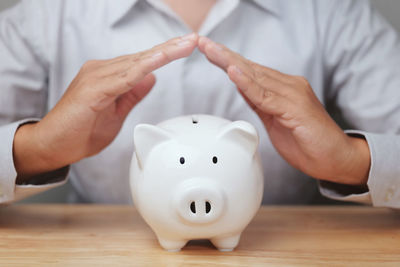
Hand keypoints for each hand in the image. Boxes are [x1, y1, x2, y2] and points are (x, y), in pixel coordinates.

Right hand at [13, 33, 198, 180]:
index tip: (186, 47)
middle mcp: (102, 71)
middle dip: (171, 48)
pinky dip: (144, 67)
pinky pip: (124, 77)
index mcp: (108, 76)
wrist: (52, 146)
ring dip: (163, 53)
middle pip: (143, 57)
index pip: (143, 62)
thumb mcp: (117, 113)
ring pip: (137, 62)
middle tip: (194, 39)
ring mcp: (96, 77)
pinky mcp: (93, 89)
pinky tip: (160, 59)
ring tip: (186, 44)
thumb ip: (132, 94)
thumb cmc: (80, 131)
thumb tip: (152, 79)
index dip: (165, 54)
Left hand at [198, 37, 369, 184]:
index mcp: (281, 89)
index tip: (209, 51)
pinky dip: (247, 83)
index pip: (250, 71)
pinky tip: (233, 71)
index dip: (228, 61)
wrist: (335, 158)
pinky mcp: (295, 108)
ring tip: (211, 50)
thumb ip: (260, 102)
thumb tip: (242, 86)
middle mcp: (288, 86)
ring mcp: (292, 95)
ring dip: (230, 62)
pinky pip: (265, 95)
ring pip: (255, 76)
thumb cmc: (307, 142)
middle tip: (203, 43)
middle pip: (249, 68)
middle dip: (223, 55)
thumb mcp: (275, 121)